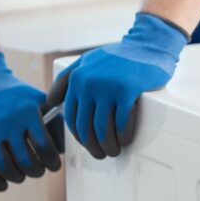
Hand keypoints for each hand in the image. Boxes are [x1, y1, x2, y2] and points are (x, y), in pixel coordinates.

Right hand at [0, 50, 64, 191]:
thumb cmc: (18, 96)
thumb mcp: (40, 101)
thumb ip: (55, 123)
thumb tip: (63, 151)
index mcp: (27, 113)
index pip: (44, 146)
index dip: (52, 161)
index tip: (54, 165)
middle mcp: (7, 123)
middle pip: (25, 160)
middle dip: (36, 171)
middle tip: (39, 171)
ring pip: (4, 166)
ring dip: (17, 177)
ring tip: (23, 176)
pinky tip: (4, 185)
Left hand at [47, 12, 187, 159]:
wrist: (149, 46)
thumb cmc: (119, 57)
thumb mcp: (87, 61)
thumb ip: (67, 79)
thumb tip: (50, 102)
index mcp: (77, 78)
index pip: (72, 117)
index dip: (79, 137)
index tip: (88, 145)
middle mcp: (89, 82)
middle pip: (86, 127)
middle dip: (93, 146)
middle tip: (101, 154)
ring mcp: (108, 86)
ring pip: (103, 129)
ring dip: (109, 146)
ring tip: (114, 150)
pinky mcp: (128, 90)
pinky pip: (122, 123)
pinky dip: (124, 136)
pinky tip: (126, 140)